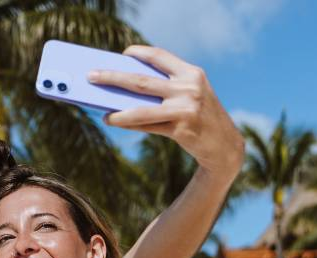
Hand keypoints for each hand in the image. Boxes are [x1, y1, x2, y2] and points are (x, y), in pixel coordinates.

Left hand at [88, 46, 243, 177]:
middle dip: (112, 77)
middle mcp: (189, 88)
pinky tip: (114, 121)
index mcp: (191, 74)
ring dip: (116, 110)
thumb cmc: (201, 117)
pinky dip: (128, 123)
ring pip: (141, 108)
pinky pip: (147, 126)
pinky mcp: (181, 129)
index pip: (159, 56)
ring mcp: (185, 109)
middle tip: (91, 75)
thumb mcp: (190, 95)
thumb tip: (124, 88)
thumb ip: (165, 88)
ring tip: (100, 109)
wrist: (225, 146)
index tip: (122, 54)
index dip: (138, 53)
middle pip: (141, 81)